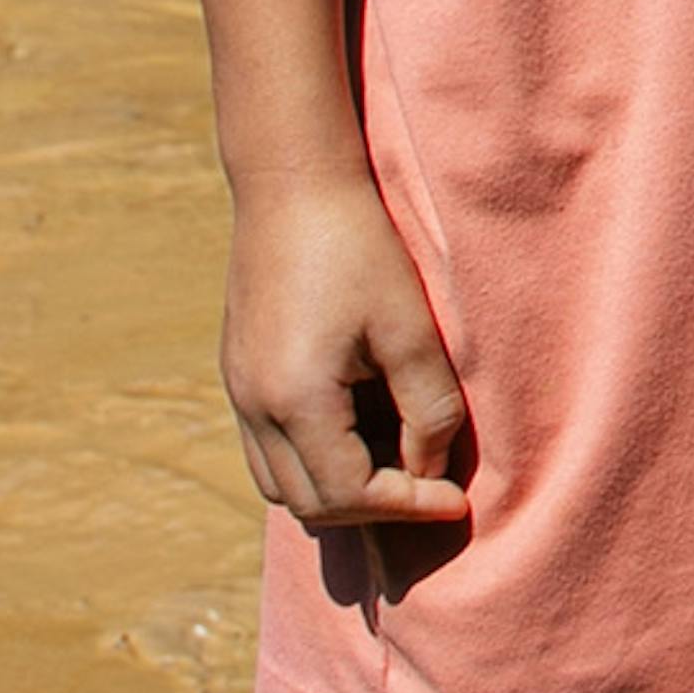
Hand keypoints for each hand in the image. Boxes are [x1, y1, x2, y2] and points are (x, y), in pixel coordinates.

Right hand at [224, 173, 470, 525]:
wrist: (291, 183)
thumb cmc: (359, 247)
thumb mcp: (412, 329)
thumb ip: (429, 410)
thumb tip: (432, 472)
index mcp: (295, 399)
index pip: (349, 494)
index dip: (408, 505)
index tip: (456, 501)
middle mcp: (254, 407)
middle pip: (310, 505)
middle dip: (375, 508)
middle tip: (430, 487)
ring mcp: (238, 392)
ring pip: (280, 486)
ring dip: (338, 492)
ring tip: (394, 464)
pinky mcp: (237, 374)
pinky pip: (267, 451)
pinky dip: (311, 463)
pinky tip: (358, 432)